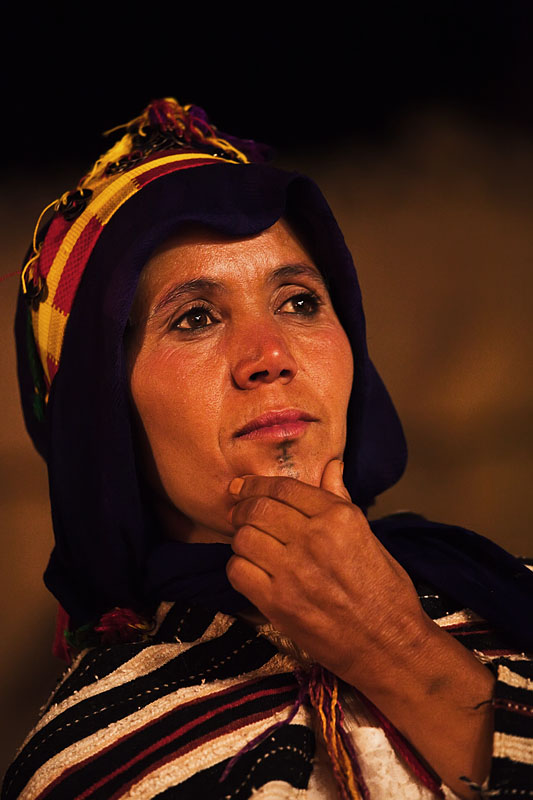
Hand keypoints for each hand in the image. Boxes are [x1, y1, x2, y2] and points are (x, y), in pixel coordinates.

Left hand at [226, 460, 494, 797]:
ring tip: (246, 544)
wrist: (389, 646)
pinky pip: (238, 572)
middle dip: (241, 508)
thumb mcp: (368, 536)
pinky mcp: (278, 603)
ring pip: (244, 539)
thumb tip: (331, 465)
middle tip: (236, 513)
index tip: (241, 487)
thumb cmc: (385, 592)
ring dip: (240, 539)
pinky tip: (249, 570)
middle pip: (258, 510)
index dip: (255, 484)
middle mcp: (314, 537)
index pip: (283, 488)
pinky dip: (238, 567)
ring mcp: (294, 571)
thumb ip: (341, 499)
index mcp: (339, 517)